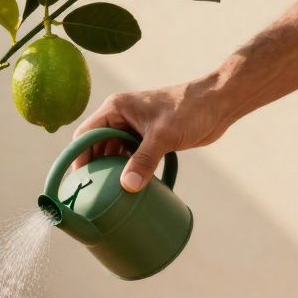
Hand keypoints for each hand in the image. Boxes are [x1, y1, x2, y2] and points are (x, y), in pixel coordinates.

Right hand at [72, 79, 232, 191]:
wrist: (219, 102)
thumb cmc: (190, 108)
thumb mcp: (163, 136)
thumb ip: (143, 161)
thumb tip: (127, 187)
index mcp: (116, 108)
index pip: (86, 134)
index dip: (78, 157)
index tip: (77, 181)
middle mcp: (121, 118)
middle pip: (97, 146)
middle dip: (94, 168)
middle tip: (90, 193)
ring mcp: (135, 129)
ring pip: (114, 153)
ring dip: (111, 171)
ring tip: (107, 194)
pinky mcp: (149, 139)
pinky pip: (131, 157)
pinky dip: (128, 170)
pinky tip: (128, 187)